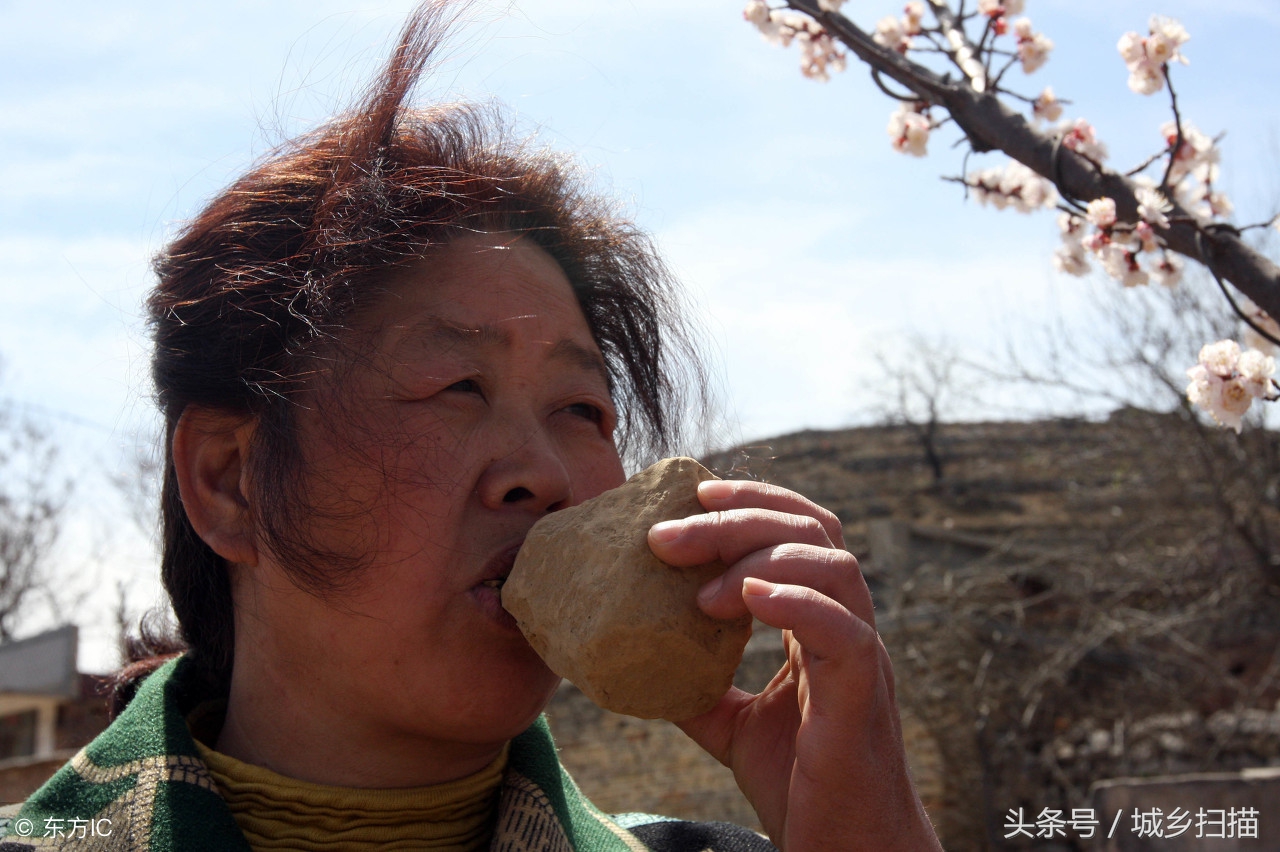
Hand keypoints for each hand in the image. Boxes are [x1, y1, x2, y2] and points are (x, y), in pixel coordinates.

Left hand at [647, 479, 941, 851]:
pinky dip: (797, 603)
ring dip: (759, 556)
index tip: (692, 496)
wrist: (847, 851)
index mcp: (821, 623)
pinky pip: (843, 633)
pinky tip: (748, 596)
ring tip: (699, 588)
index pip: (802, 530)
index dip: (753, 500)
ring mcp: (862, 657)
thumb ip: (697, 684)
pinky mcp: (861, 697)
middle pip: (811, 532)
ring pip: (833, 567)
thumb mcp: (732, 725)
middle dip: (738, 518)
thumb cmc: (801, 786)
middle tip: (665, 535)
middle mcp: (849, 626)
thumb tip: (637, 656)